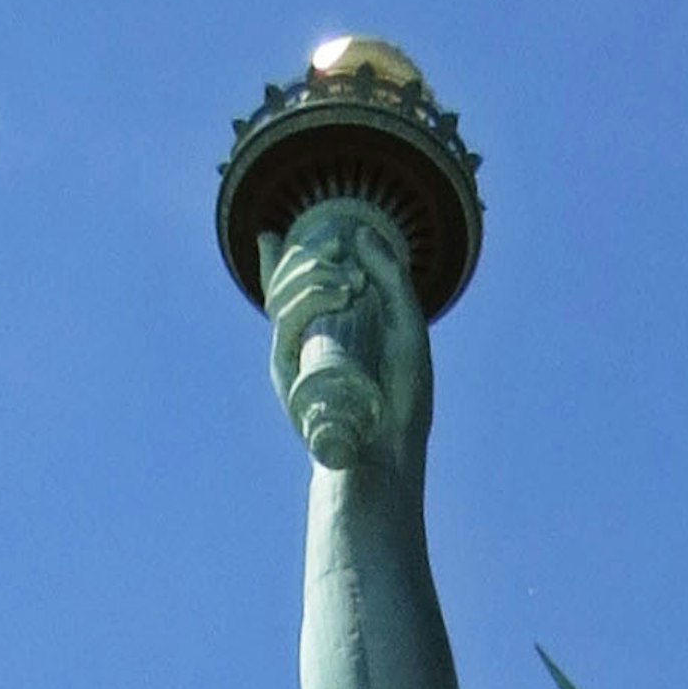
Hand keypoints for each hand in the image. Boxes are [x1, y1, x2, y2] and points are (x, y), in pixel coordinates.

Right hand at [268, 195, 431, 484]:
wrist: (391, 457)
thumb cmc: (401, 402)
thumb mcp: (406, 329)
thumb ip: (390, 279)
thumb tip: (360, 230)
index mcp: (320, 332)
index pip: (290, 285)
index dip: (284, 257)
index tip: (310, 236)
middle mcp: (299, 343)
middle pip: (283, 282)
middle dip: (308, 255)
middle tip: (340, 250)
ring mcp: (290, 358)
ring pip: (281, 297)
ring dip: (313, 273)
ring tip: (350, 279)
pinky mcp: (287, 375)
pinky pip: (286, 324)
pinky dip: (310, 299)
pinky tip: (339, 291)